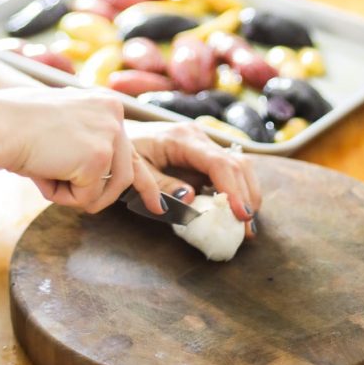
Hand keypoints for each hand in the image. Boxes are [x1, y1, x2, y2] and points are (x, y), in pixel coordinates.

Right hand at [0, 87, 162, 214]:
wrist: (1, 125)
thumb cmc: (19, 130)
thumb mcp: (64, 130)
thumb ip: (87, 145)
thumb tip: (101, 183)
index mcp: (106, 104)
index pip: (130, 146)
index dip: (143, 179)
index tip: (157, 203)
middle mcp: (114, 114)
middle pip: (128, 170)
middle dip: (115, 197)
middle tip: (146, 212)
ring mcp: (109, 134)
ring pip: (110, 188)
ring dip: (81, 196)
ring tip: (53, 182)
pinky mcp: (99, 156)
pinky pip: (88, 196)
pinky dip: (64, 197)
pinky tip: (47, 176)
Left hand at [126, 121, 261, 238]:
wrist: (116, 135)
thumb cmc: (123, 153)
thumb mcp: (135, 171)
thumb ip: (161, 185)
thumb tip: (190, 199)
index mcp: (182, 138)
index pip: (218, 162)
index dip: (233, 189)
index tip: (240, 215)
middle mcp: (198, 137)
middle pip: (235, 164)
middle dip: (246, 196)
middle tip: (248, 229)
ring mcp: (203, 144)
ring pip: (238, 165)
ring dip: (247, 193)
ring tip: (247, 224)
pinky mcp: (203, 154)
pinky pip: (228, 170)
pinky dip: (238, 190)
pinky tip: (237, 212)